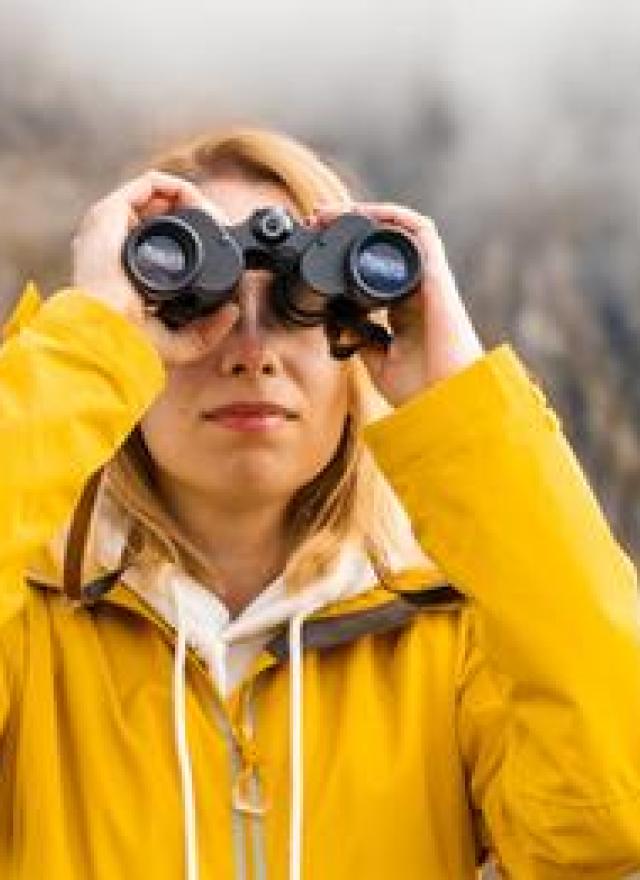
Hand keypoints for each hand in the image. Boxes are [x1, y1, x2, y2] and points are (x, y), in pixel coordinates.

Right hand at [72, 170, 239, 365]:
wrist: (110, 330)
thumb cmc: (133, 342)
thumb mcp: (179, 342)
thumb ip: (207, 331)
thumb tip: (233, 311)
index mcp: (127, 272)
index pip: (161, 243)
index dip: (192, 240)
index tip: (218, 247)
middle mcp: (117, 246)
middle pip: (161, 216)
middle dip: (195, 217)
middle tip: (220, 228)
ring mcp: (112, 228)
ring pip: (157, 198)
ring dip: (189, 199)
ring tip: (211, 217)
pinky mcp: (110, 212)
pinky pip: (148, 184)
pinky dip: (176, 187)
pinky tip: (195, 201)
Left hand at [309, 202, 484, 405]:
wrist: (446, 400)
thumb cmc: (421, 388)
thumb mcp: (378, 363)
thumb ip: (361, 340)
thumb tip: (339, 325)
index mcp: (403, 308)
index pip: (373, 266)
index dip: (345, 252)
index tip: (316, 246)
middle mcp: (416, 289)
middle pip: (382, 243)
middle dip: (348, 226)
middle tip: (316, 221)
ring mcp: (427, 280)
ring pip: (400, 230)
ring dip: (366, 214)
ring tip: (332, 213)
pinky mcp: (437, 275)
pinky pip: (421, 231)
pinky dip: (394, 216)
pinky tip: (366, 212)